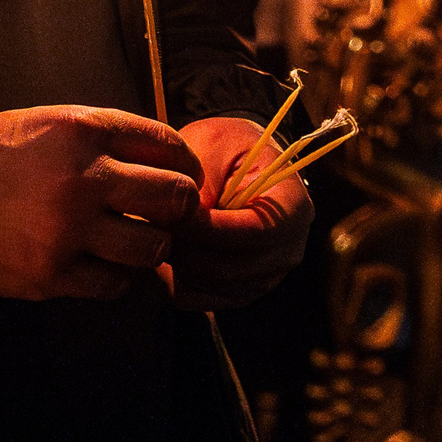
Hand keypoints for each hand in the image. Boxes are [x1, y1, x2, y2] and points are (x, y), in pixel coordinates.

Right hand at [0, 105, 200, 300]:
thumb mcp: (47, 123)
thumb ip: (104, 137)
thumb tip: (163, 161)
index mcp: (82, 131)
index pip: (168, 145)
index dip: (184, 165)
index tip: (180, 178)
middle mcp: (82, 178)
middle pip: (175, 198)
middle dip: (178, 208)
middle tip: (164, 216)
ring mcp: (68, 229)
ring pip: (153, 248)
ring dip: (149, 247)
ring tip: (129, 242)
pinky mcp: (52, 273)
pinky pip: (116, 284)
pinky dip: (117, 277)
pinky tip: (101, 264)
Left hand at [166, 116, 314, 311]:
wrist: (230, 162)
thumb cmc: (224, 147)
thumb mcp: (214, 142)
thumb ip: (203, 176)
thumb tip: (187, 216)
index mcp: (293, 208)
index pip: (255, 234)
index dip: (209, 229)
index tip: (171, 215)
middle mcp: (287, 249)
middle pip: (235, 268)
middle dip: (188, 250)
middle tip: (149, 227)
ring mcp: (264, 275)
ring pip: (214, 287)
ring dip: (178, 265)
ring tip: (151, 235)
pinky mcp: (237, 289)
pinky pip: (201, 299)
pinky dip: (174, 281)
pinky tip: (157, 252)